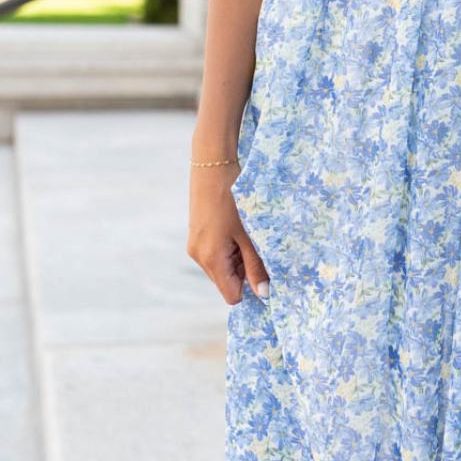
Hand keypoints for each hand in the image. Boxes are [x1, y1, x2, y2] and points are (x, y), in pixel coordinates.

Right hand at [187, 167, 271, 305]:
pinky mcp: (197, 236)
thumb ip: (256, 266)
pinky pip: (216, 254)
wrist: (213, 166)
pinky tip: (237, 228)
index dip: (250, 287)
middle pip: (227, 282)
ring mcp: (195, 246)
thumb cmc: (234, 199)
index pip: (232, 295)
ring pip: (223, 268)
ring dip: (238, 259)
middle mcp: (198, 256)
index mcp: (211, 259)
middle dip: (245, 271)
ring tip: (246, 234)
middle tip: (257, 245)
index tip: (265, 271)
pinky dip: (230, 249)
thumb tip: (264, 294)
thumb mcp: (250, 234)